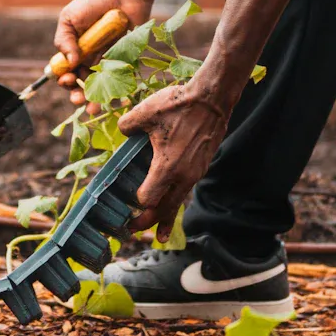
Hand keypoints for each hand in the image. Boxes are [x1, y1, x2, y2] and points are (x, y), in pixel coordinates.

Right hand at [54, 0, 151, 113]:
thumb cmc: (92, 2)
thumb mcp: (69, 19)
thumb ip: (64, 40)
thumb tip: (69, 63)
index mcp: (75, 51)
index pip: (66, 73)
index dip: (64, 80)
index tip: (66, 79)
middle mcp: (90, 59)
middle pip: (82, 84)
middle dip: (78, 95)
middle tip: (78, 99)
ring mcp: (108, 62)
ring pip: (100, 87)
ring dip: (95, 100)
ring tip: (93, 109)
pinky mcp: (125, 61)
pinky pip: (120, 80)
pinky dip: (116, 92)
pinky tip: (113, 100)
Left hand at [118, 83, 228, 242]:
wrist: (213, 99)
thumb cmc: (179, 105)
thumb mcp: (146, 112)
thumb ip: (127, 125)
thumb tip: (123, 131)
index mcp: (167, 167)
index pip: (148, 198)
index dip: (137, 201)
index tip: (129, 199)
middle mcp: (183, 176)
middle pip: (164, 209)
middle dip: (149, 222)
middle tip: (133, 230)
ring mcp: (195, 173)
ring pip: (178, 202)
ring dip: (166, 218)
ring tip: (160, 236)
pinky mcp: (202, 167)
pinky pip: (186, 189)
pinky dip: (176, 199)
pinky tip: (171, 200)